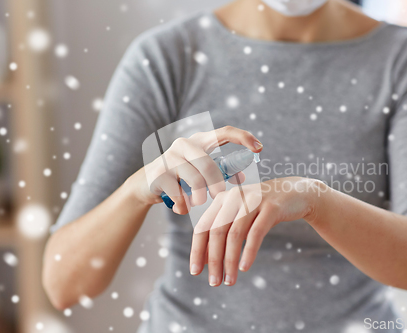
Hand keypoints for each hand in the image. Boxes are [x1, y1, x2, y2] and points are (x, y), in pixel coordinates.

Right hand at [126, 126, 262, 211]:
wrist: (147, 182)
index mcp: (200, 140)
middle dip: (217, 186)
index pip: (225, 132)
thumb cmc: (181, 176)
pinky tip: (182, 208)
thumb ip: (221, 172)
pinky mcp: (159, 173)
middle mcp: (184, 144)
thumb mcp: (201, 171)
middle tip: (217, 197)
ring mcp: (170, 157)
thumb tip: (242, 178)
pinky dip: (184, 206)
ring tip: (197, 204)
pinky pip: (179, 194)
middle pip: (210, 166)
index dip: (244, 138)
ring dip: (200, 198)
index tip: (260, 148)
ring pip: (196, 181)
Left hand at [189, 177, 320, 285]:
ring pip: (235, 235)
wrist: (294, 192)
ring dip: (229, 261)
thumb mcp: (239, 217)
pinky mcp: (271, 207)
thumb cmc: (262, 209)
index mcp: (222, 199)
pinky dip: (248, 252)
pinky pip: (256, 233)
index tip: (195, 272)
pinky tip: (244, 267)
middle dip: (213, 260)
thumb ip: (223, 232)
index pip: (202, 227)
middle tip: (214, 283)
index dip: (197, 250)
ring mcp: (253, 200)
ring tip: (229, 281)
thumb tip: (205, 260)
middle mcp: (234, 197)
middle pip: (216, 232)